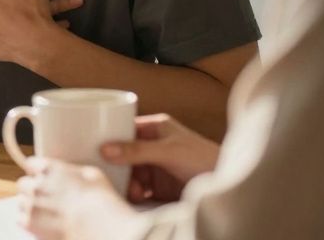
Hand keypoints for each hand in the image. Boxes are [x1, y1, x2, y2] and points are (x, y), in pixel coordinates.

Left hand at [16, 158, 144, 239]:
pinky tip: (43, 224)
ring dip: (31, 206)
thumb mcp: (92, 174)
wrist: (96, 225)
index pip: (30, 164)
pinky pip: (20, 220)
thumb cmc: (99, 200)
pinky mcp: (29, 224)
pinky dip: (29, 222)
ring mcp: (31, 204)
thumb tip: (68, 172)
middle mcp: (36, 184)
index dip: (37, 172)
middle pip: (23, 184)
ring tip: (48, 213)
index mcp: (48, 168)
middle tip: (46, 198)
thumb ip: (72, 171)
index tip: (42, 177)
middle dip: (31, 189)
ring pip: (21, 202)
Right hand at [100, 113, 220, 202]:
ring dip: (125, 180)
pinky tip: (135, 195)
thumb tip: (105, 148)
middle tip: (109, 172)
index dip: (109, 136)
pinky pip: (137, 187)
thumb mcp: (168, 151)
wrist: (229, 186)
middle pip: (123, 152)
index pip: (125, 127)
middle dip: (116, 164)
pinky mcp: (159, 186)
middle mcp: (154, 145)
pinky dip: (133, 192)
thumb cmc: (206, 159)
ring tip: (131, 188)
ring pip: (129, 171)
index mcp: (156, 128)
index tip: (94, 145)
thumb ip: (137, 150)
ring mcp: (156, 166)